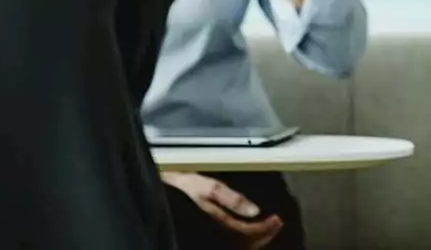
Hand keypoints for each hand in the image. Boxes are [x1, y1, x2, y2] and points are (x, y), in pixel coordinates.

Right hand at [161, 172, 282, 248]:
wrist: (152, 191)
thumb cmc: (179, 186)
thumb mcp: (206, 186)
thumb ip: (231, 198)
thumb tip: (255, 210)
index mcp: (216, 223)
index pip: (247, 233)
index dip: (264, 229)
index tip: (277, 220)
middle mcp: (212, 233)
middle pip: (242, 243)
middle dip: (261, 235)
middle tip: (275, 224)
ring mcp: (205, 235)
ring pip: (234, 244)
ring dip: (252, 237)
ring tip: (265, 227)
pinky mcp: (200, 233)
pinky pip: (226, 241)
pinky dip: (239, 237)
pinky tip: (245, 229)